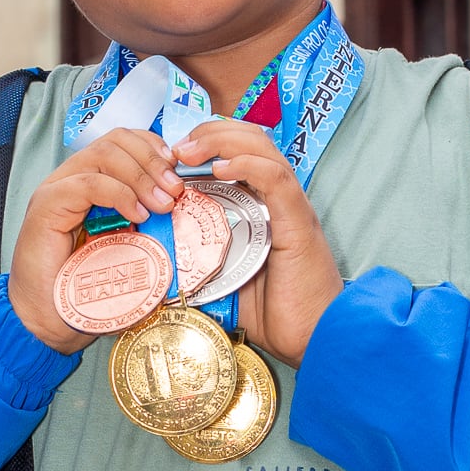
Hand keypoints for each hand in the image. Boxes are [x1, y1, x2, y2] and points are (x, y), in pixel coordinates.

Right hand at [8, 127, 182, 350]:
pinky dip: (119, 195)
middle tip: (175, 190)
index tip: (177, 171)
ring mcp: (56, 188)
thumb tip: (179, 208)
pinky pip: (88, 184)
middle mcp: (71, 178)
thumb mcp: (125, 247)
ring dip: (142, 176)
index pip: (123, 141)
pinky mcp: (47, 205)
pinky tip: (137, 215)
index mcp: (89, 181)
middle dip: (153, 160)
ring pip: (104, 155)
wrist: (44, 318)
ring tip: (162, 203)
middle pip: (116, 140)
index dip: (154, 148)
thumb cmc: (81, 287)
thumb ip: (144, 222)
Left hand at [175, 121, 342, 367]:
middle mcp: (279, 199)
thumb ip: (197, 268)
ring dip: (222, 141)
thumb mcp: (223, 284)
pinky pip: (276, 179)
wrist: (315, 337)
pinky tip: (221, 168)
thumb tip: (154, 270)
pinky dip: (248, 165)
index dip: (208, 142)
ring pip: (262, 149)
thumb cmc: (274, 315)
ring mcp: (291, 207)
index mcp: (264, 206)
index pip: (240, 152)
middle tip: (175, 148)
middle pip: (250, 139)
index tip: (171, 155)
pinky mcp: (298, 222)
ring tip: (189, 150)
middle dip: (210, 133)